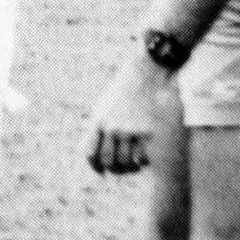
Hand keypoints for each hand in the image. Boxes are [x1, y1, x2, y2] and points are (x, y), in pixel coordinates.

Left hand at [86, 51, 170, 174]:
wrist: (149, 69)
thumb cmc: (128, 86)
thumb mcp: (107, 103)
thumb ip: (100, 125)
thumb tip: (96, 152)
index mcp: (99, 121)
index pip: (90, 154)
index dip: (96, 166)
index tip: (103, 170)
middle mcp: (112, 128)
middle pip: (108, 162)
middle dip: (115, 168)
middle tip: (123, 167)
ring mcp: (130, 131)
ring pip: (126, 163)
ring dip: (131, 167)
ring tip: (136, 162)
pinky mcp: (148, 132)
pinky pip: (143, 158)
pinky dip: (143, 161)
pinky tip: (146, 155)